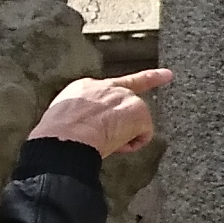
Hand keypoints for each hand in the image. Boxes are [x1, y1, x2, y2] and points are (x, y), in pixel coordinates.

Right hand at [31, 68, 170, 156]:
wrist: (64, 138)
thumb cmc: (57, 136)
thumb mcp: (63, 117)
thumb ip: (84, 114)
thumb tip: (88, 130)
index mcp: (85, 87)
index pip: (110, 86)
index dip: (123, 88)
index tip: (151, 76)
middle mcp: (107, 87)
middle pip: (133, 90)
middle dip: (151, 83)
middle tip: (165, 78)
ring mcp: (124, 97)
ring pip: (134, 123)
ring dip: (122, 137)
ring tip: (101, 141)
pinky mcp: (138, 111)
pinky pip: (142, 137)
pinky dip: (131, 146)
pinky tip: (114, 144)